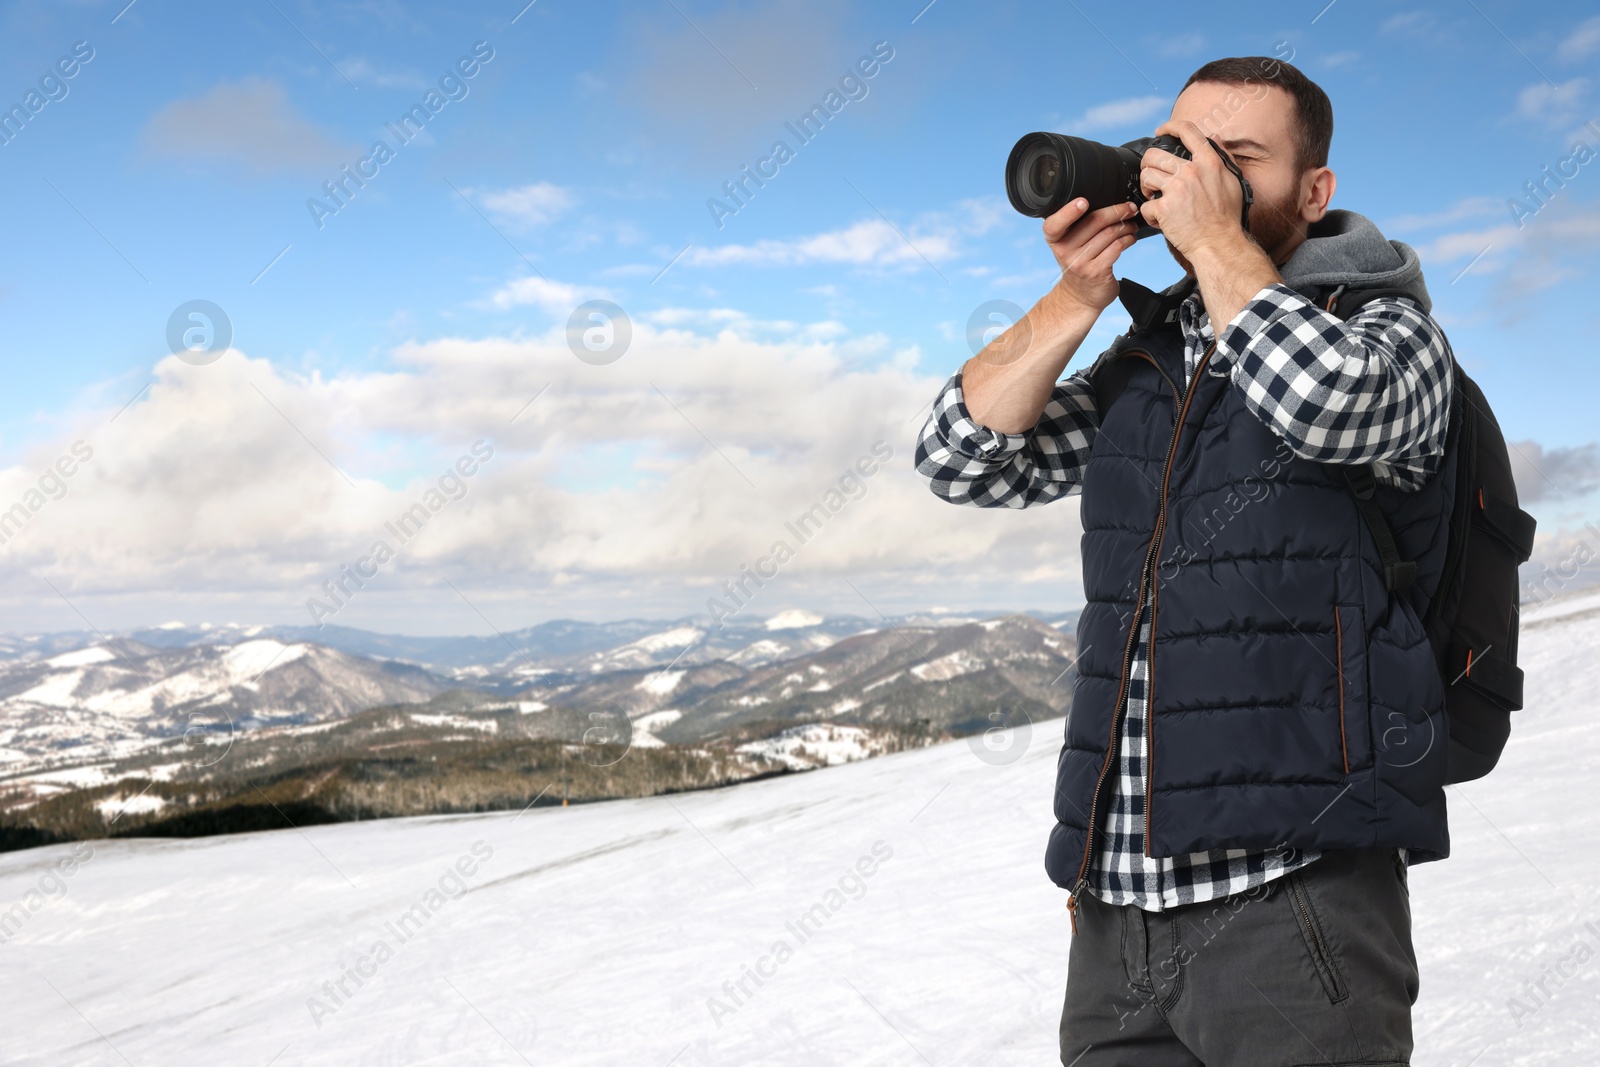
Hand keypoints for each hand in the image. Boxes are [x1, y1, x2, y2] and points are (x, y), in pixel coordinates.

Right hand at [1042, 197, 1141, 313]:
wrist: (1080, 296)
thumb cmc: (1078, 263)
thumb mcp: (1068, 244)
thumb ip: (1078, 225)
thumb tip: (1108, 202)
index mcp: (1055, 240)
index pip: (1054, 224)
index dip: (1068, 211)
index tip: (1083, 202)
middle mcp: (1064, 251)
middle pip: (1094, 221)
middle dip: (1117, 211)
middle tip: (1129, 208)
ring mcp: (1080, 263)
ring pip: (1109, 233)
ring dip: (1126, 226)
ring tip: (1132, 224)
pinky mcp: (1096, 272)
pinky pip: (1116, 247)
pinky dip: (1128, 239)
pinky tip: (1130, 238)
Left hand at [1137, 119, 1245, 259]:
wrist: (1219, 243)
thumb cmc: (1227, 216)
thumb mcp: (1232, 180)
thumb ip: (1222, 157)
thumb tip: (1214, 137)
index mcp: (1209, 162)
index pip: (1187, 130)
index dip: (1170, 126)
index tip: (1161, 131)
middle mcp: (1191, 172)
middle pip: (1154, 154)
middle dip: (1148, 165)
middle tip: (1152, 177)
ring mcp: (1176, 189)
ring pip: (1145, 176)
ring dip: (1146, 187)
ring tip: (1154, 197)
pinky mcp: (1164, 208)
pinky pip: (1145, 205)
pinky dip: (1150, 214)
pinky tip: (1160, 219)